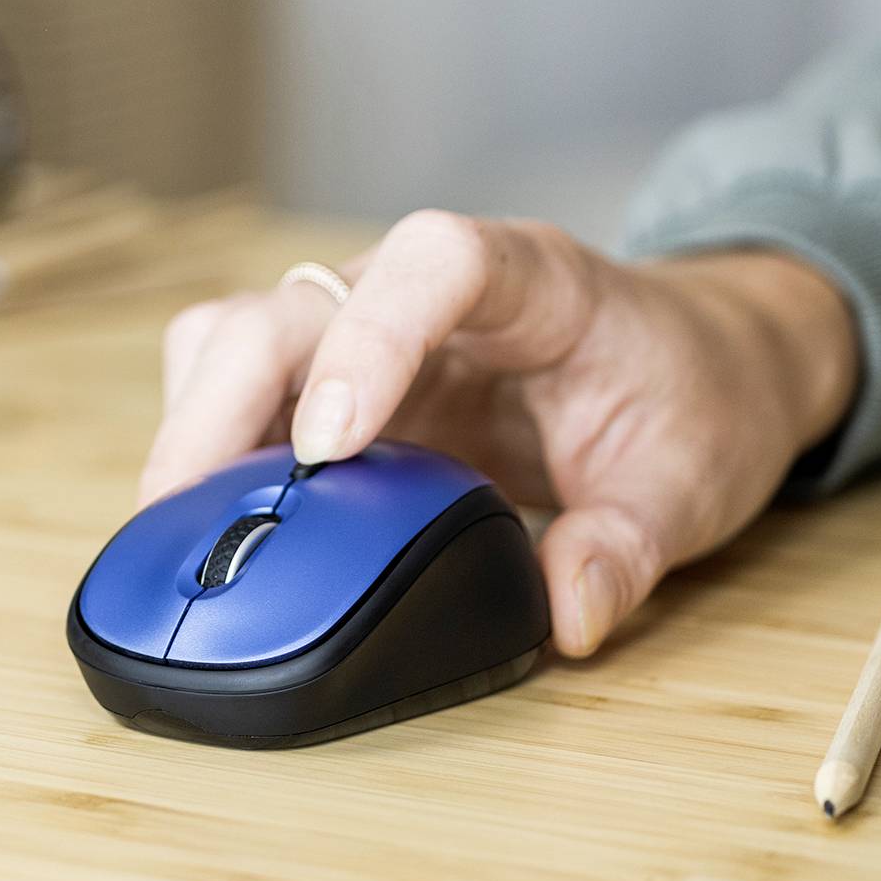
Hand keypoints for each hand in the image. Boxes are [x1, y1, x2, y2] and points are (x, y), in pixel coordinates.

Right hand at [143, 220, 858, 656]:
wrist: (694, 361)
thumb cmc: (691, 397)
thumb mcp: (692, 481)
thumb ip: (630, 545)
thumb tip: (565, 616)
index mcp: (527, 279)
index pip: (432, 264)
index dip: (368, 340)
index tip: (333, 448)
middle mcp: (420, 287)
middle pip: (287, 306)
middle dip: (221, 407)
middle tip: (186, 518)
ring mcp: (363, 327)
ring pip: (232, 337)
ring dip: (198, 428)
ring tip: (190, 531)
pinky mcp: (331, 378)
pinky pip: (236, 391)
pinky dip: (210, 455)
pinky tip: (219, 526)